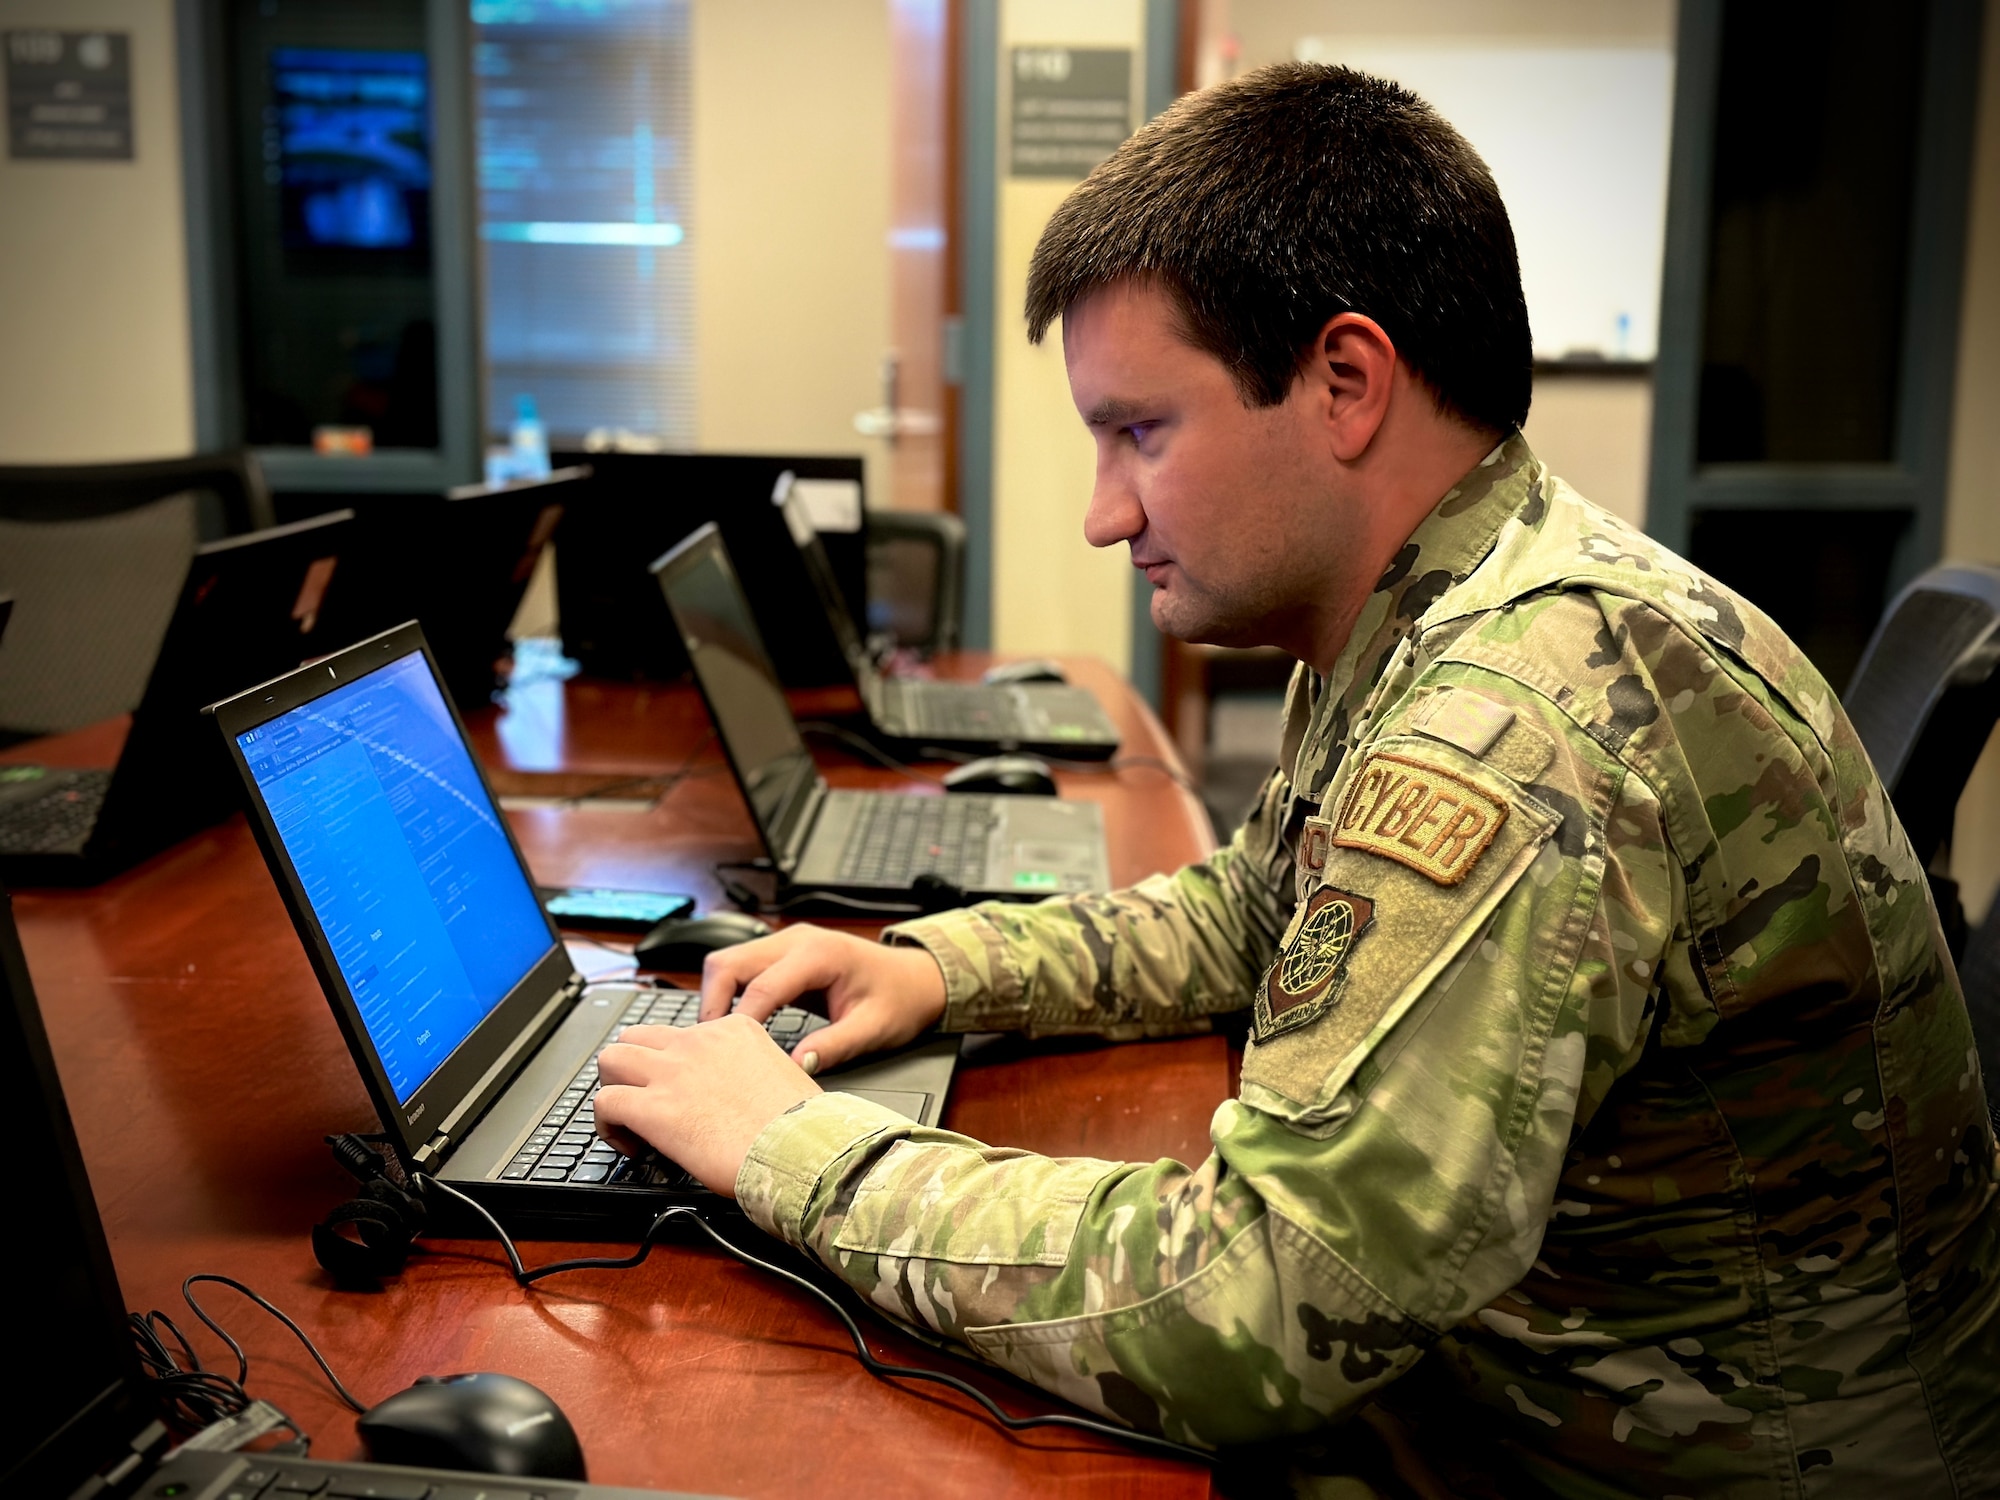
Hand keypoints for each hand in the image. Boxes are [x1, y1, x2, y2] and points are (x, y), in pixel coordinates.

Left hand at [594, 1013, 818, 1193]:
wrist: (799, 1147)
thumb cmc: (801, 1124)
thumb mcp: (783, 1073)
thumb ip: (754, 1070)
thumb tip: (743, 1095)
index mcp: (732, 1030)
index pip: (682, 1033)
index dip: (675, 1065)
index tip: (683, 1093)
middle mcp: (697, 1042)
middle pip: (636, 1036)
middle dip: (632, 1067)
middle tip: (643, 1097)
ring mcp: (672, 1072)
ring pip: (610, 1059)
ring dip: (613, 1087)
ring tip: (628, 1118)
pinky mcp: (654, 1108)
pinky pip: (604, 1103)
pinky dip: (608, 1125)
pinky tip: (631, 1145)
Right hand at [696, 924, 947, 1074]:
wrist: (916, 978)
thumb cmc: (899, 999)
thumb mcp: (874, 1028)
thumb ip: (836, 1045)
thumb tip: (796, 1066)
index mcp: (820, 954)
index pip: (762, 986)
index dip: (740, 1021)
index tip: (727, 1054)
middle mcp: (796, 940)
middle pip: (729, 963)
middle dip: (713, 1004)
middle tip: (712, 1047)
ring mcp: (786, 942)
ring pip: (728, 962)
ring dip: (717, 998)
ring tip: (720, 1040)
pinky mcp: (782, 954)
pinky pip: (741, 968)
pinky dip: (729, 994)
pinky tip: (734, 1026)